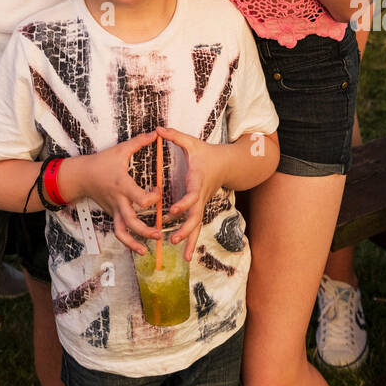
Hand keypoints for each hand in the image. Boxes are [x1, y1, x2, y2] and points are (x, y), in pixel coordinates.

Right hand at [67, 132, 158, 252]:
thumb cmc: (102, 162)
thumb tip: (156, 134)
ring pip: (121, 232)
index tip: (159, 191)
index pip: (140, 198)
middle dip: (146, 230)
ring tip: (148, 247)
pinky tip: (139, 248)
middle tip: (160, 232)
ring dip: (135, 242)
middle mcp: (118, 200)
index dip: (153, 198)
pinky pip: (119, 231)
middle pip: (131, 221)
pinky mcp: (112, 214)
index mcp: (122, 185)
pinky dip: (128, 242)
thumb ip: (139, 142)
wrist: (82, 175)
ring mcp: (114, 209)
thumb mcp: (120, 150)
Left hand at [155, 126, 224, 261]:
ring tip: (184, 256)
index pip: (192, 195)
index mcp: (197, 181)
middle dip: (185, 230)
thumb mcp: (192, 143)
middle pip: (195, 217)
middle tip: (173, 239)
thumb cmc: (207, 153)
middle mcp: (200, 196)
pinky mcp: (200, 208)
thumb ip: (175, 136)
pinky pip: (195, 225)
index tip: (172, 210)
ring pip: (197, 226)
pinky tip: (184, 253)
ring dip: (190, 240)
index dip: (183, 203)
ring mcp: (201, 204)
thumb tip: (158, 129)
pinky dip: (191, 239)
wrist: (227, 164)